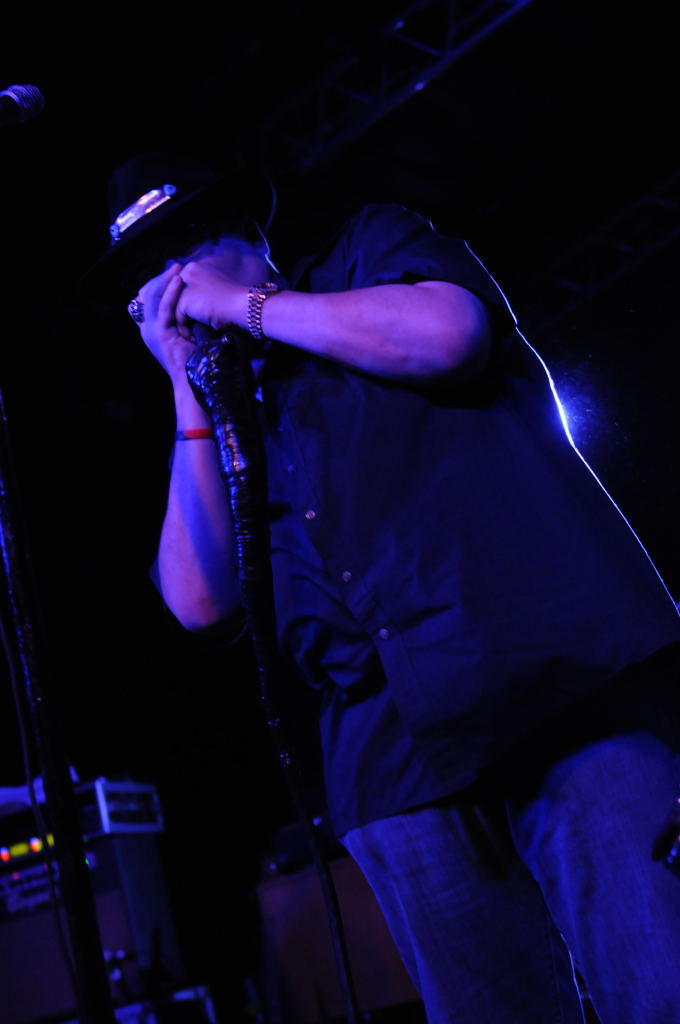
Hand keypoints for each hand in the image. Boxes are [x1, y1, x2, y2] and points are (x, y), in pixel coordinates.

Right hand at [136, 263, 195, 384]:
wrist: (191, 379)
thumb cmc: (193, 358)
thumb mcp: (185, 332)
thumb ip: (182, 317)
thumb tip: (191, 298)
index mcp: (150, 327)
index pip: (148, 298)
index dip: (158, 283)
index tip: (172, 271)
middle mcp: (147, 328)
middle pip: (147, 294)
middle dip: (161, 278)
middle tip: (175, 266)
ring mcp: (151, 330)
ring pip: (153, 298)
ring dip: (165, 281)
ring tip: (176, 268)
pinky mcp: (160, 333)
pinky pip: (164, 308)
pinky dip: (171, 293)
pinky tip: (178, 281)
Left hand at [176, 260, 247, 333]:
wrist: (241, 305)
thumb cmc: (235, 300)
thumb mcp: (216, 288)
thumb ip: (202, 289)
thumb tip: (194, 303)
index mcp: (195, 266)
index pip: (182, 285)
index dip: (186, 301)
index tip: (193, 315)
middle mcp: (188, 271)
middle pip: (176, 295)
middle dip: (180, 310)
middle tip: (188, 326)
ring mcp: (185, 285)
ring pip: (176, 306)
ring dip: (182, 321)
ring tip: (190, 333)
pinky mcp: (185, 300)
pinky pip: (179, 317)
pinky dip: (184, 328)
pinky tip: (192, 336)